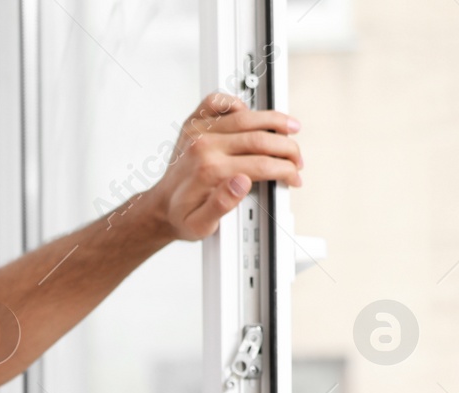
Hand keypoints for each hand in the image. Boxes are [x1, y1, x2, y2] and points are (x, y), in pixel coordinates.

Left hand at [139, 92, 303, 241]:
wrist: (161, 207)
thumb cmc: (182, 216)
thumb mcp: (201, 225)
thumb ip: (222, 206)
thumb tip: (242, 182)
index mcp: (208, 171)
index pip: (261, 164)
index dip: (284, 170)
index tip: (294, 177)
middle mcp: (203, 147)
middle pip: (259, 138)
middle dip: (286, 148)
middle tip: (297, 159)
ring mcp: (197, 132)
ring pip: (246, 116)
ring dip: (275, 121)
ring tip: (291, 128)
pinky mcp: (193, 123)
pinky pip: (216, 101)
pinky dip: (236, 103)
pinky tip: (250, 114)